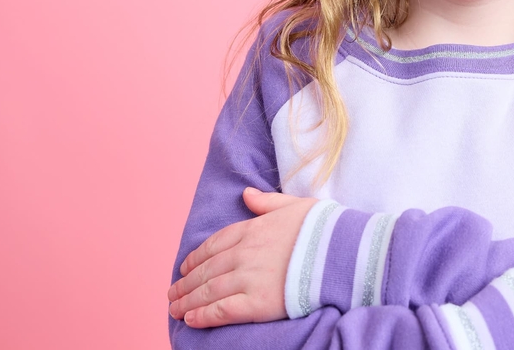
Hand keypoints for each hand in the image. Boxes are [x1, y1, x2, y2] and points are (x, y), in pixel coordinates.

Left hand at [167, 188, 316, 327]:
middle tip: (172, 293)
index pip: (214, 244)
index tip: (184, 267)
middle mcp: (245, 254)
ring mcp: (249, 278)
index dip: (196, 257)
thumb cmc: (324, 228)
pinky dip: (203, 316)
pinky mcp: (257, 303)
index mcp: (252, 229)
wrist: (342, 251)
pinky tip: (190, 320)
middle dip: (185, 283)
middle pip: (206, 270)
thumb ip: (266, 202)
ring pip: (208, 291)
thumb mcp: (295, 206)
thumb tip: (246, 194)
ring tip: (174, 309)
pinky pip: (222, 310)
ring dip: (187, 301)